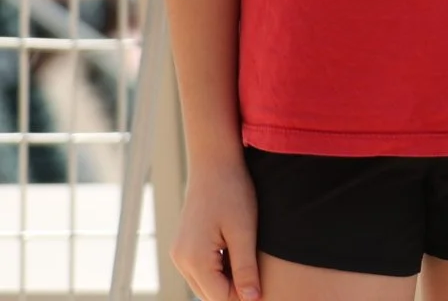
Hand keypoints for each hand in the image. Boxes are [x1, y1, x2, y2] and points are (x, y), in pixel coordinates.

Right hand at [171, 154, 259, 300]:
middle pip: (210, 294)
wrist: (215, 163)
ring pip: (205, 285)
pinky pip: (202, 271)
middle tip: (263, 284)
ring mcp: (179, 254)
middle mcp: (181, 260)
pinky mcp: (184, 246)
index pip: (220, 297)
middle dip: (235, 293)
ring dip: (228, 283)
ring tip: (255, 272)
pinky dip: (220, 272)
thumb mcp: (245, 231)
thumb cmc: (234, 192)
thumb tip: (251, 300)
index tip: (266, 292)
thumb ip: (246, 268)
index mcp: (194, 259)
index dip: (245, 298)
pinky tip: (241, 259)